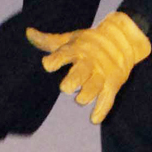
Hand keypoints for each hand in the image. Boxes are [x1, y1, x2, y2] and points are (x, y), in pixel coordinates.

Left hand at [26, 12, 151, 124]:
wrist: (123, 38)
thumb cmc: (89, 42)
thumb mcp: (70, 38)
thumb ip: (48, 41)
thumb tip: (28, 32)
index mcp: (78, 50)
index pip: (66, 54)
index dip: (56, 59)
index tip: (48, 65)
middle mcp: (90, 62)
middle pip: (82, 72)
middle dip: (74, 79)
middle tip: (66, 87)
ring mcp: (102, 73)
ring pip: (95, 86)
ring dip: (88, 94)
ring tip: (80, 100)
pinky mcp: (113, 83)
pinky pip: (108, 98)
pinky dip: (102, 109)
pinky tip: (94, 119)